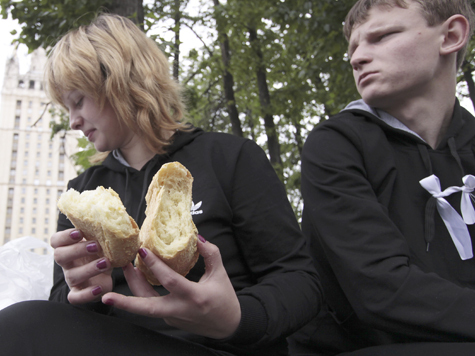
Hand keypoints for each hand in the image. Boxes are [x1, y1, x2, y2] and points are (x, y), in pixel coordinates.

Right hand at [51, 228, 112, 303]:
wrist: (107, 275)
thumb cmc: (102, 253)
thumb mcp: (102, 241)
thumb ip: (103, 231)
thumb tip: (119, 218)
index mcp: (69, 247)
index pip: (56, 240)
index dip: (64, 236)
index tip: (79, 233)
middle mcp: (67, 263)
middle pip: (59, 256)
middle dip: (77, 250)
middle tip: (95, 246)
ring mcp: (72, 279)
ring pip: (71, 276)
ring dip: (89, 269)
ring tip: (106, 263)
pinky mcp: (79, 293)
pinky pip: (75, 297)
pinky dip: (86, 294)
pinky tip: (99, 288)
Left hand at [102, 236, 240, 338]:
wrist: (227, 326)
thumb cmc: (225, 299)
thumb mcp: (221, 274)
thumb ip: (210, 254)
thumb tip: (197, 238)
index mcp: (194, 297)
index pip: (170, 281)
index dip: (155, 266)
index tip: (141, 251)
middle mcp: (179, 310)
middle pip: (147, 308)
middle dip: (126, 302)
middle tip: (107, 295)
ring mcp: (172, 317)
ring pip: (146, 306)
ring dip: (132, 291)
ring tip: (125, 270)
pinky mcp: (170, 320)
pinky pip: (153, 305)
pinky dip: (144, 293)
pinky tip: (140, 278)